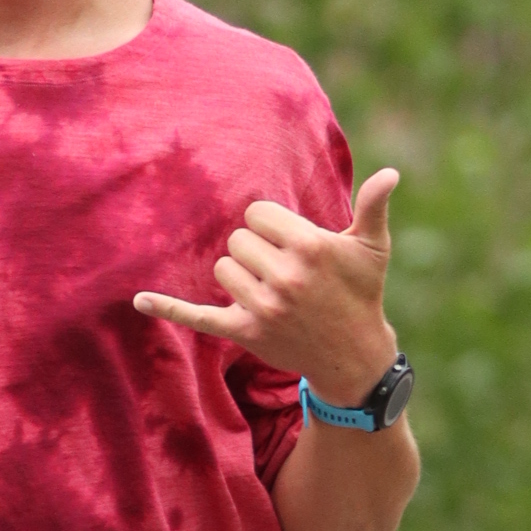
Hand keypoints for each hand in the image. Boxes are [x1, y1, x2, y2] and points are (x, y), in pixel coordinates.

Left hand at [132, 167, 398, 401]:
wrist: (353, 357)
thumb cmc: (361, 293)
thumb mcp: (372, 249)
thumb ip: (373, 207)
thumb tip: (390, 173)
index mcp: (310, 246)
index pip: (257, 213)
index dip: (271, 225)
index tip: (290, 243)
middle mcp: (284, 276)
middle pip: (238, 239)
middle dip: (257, 250)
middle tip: (284, 271)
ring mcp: (262, 306)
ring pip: (223, 268)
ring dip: (241, 274)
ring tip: (272, 290)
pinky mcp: (244, 332)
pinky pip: (197, 315)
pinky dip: (167, 307)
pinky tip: (139, 299)